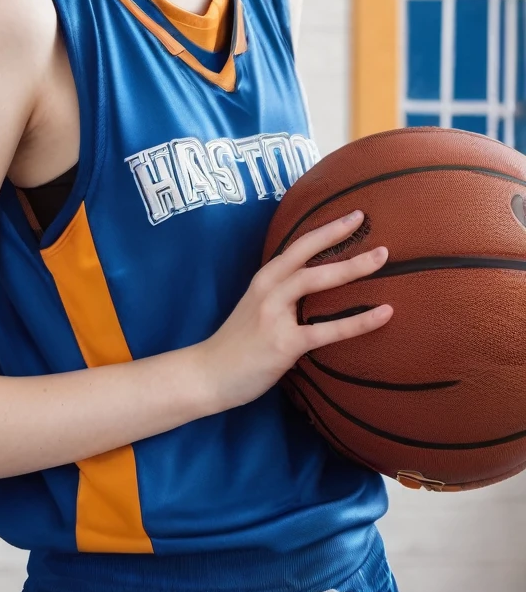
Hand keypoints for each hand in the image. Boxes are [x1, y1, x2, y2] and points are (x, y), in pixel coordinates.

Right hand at [197, 211, 391, 411]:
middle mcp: (268, 290)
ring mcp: (274, 315)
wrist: (208, 375)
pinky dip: (359, 321)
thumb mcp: (257, 309)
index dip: (325, 229)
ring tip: (381, 257)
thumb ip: (282, 296)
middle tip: (367, 222)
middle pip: (306, 255)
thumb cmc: (237, 345)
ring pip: (315, 281)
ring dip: (351, 267)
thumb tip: (317, 292)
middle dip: (338, 236)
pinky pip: (328, 330)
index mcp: (264, 280)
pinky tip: (383, 313)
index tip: (352, 216)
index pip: (297, 246)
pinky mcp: (284, 344)